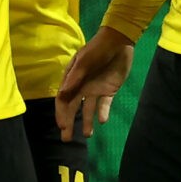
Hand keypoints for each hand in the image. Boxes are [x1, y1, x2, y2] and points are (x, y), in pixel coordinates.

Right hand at [55, 26, 135, 140]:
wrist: (119, 42)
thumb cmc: (97, 49)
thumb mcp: (84, 62)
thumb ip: (74, 79)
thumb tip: (61, 95)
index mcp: (72, 79)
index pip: (63, 99)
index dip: (61, 113)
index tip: (62, 126)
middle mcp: (81, 87)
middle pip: (73, 108)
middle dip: (70, 123)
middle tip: (67, 139)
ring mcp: (95, 90)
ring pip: (88, 110)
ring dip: (87, 122)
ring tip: (88, 134)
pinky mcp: (109, 91)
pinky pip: (104, 105)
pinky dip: (103, 113)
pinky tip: (102, 120)